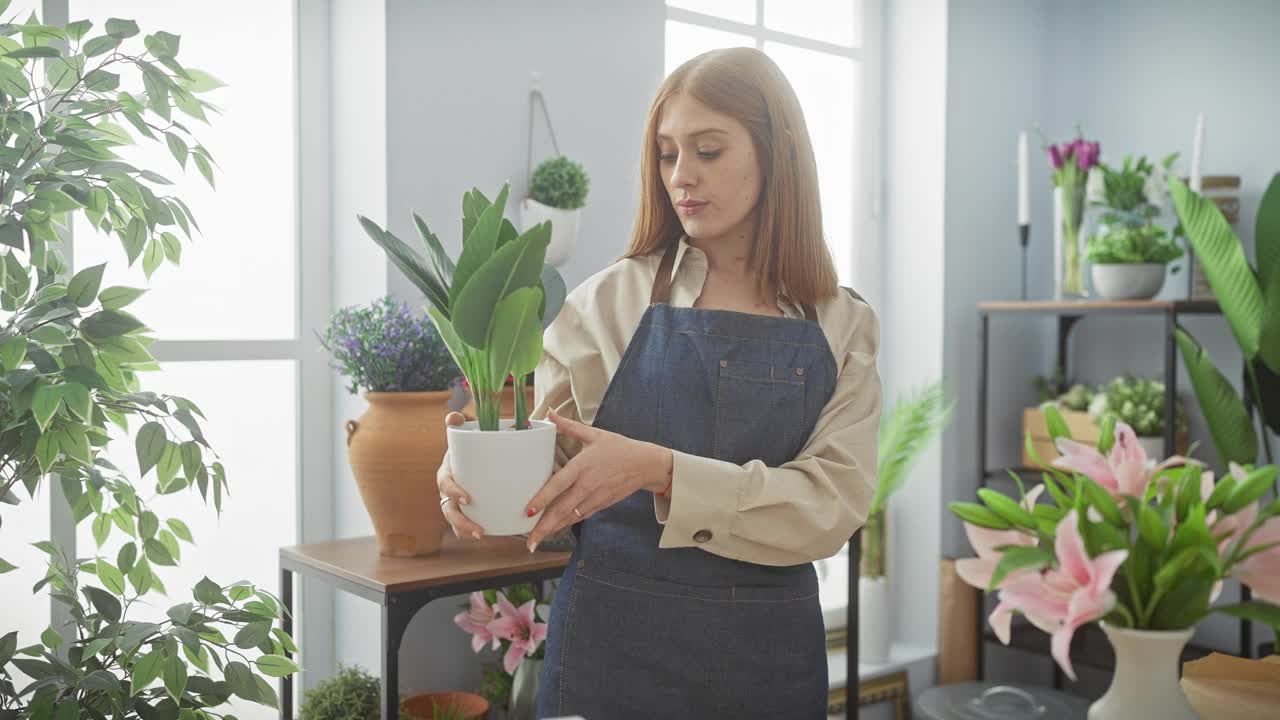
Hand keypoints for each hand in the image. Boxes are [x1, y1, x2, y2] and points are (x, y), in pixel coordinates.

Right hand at [438, 411, 484, 539]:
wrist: (476, 458)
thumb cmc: (471, 446)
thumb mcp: (465, 434)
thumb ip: (460, 423)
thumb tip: (453, 416)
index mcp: (448, 473)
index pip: (445, 484)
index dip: (453, 492)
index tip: (467, 499)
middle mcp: (448, 491)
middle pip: (448, 510)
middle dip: (461, 522)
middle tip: (478, 530)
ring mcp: (455, 503)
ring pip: (455, 521)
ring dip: (465, 530)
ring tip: (482, 535)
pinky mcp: (465, 512)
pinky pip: (464, 526)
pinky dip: (471, 532)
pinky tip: (488, 534)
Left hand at [524, 410, 671, 551]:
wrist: (646, 464)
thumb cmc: (619, 447)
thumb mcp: (594, 434)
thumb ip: (568, 426)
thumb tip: (549, 413)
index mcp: (582, 466)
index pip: (558, 485)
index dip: (542, 498)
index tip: (528, 510)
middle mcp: (587, 485)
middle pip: (561, 509)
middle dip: (543, 526)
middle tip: (528, 542)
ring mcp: (595, 498)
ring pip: (570, 517)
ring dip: (552, 530)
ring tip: (535, 541)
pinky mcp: (601, 505)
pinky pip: (580, 517)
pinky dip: (566, 524)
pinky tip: (553, 531)